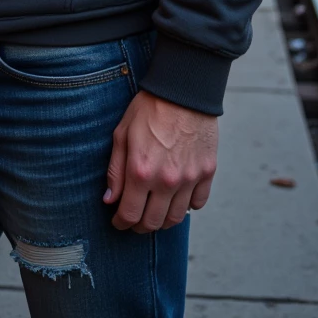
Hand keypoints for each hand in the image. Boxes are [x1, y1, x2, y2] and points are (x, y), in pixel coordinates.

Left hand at [103, 90, 216, 232]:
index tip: (119, 221)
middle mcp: (166, 180)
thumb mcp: (122, 134)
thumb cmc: (149, 109)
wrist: (183, 91)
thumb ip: (115, 170)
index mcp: (141, 171)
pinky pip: (197, 203)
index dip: (121, 223)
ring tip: (155, 213)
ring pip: (176, 218)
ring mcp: (189, 178)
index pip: (130, 214)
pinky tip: (177, 199)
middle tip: (135, 220)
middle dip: (140, 226)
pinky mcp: (207, 172)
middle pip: (153, 222)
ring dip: (163, 221)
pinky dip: (187, 206)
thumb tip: (110, 200)